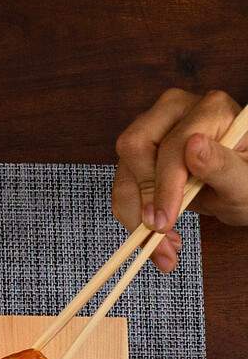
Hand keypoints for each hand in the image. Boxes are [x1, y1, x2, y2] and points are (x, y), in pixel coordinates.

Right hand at [112, 88, 247, 272]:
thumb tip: (193, 146)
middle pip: (136, 148)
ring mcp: (152, 132)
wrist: (240, 188)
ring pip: (124, 173)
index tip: (164, 222)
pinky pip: (122, 188)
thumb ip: (221, 164)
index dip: (165, 185)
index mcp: (210, 109)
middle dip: (144, 198)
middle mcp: (175, 112)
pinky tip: (156, 238)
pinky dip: (133, 218)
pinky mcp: (138, 157)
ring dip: (135, 216)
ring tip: (162, 249)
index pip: (173, 144)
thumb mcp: (246, 181)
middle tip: (160, 235)